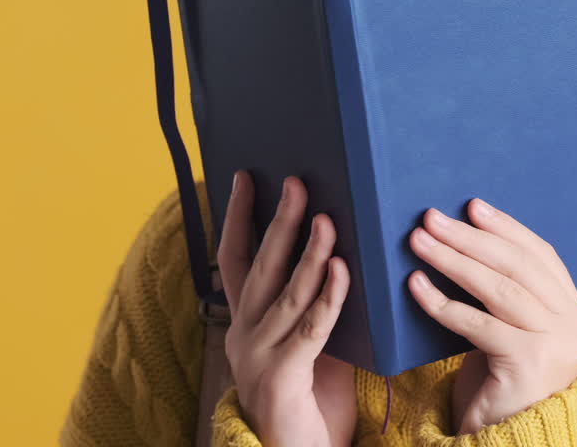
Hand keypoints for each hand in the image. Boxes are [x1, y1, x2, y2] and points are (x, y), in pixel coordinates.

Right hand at [218, 171, 357, 446]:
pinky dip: (328, 296)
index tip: (246, 176)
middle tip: (295, 182)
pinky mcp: (281, 376)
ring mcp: (257, 355)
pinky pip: (310, 328)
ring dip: (308, 252)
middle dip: (277, 220)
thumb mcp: (312, 341)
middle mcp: (244, 333)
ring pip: (287, 292)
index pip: (235, 258)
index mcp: (246, 321)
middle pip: (260, 265)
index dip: (238, 216)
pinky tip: (340, 268)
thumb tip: (342, 252)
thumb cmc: (311, 399)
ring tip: (325, 217)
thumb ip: (316, 303)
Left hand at [406, 198, 576, 434]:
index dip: (506, 228)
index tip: (472, 206)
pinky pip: (478, 324)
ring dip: (453, 260)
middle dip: (471, 238)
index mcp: (575, 311)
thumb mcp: (512, 328)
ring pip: (499, 290)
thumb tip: (466, 230)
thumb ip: (508, 290)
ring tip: (419, 242)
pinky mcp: (529, 365)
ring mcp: (556, 346)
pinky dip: (442, 303)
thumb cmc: (500, 378)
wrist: (504, 439)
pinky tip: (416, 286)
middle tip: (432, 218)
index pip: (541, 255)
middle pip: (518, 267)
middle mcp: (575, 326)